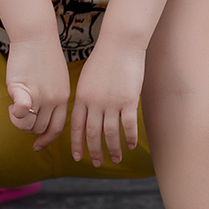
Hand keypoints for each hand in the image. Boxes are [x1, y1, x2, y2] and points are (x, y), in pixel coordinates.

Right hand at [5, 38, 70, 150]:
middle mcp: (54, 100)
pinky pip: (22, 112)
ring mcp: (40, 96)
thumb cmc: (43, 55)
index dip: (46, 139)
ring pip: (28, 124)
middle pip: (40, 129)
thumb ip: (52, 97)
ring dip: (19, 121)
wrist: (36, 36)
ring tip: (14, 106)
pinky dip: (16, 114)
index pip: (57, 128)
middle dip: (28, 128)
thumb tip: (40, 114)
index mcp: (64, 98)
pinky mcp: (25, 89)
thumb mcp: (56, 79)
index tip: (37, 146)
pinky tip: (11, 105)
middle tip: (19, 114)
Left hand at [69, 40, 144, 166]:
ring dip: (113, 149)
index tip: (78, 157)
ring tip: (116, 159)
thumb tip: (85, 113)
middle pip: (92, 133)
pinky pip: (128, 125)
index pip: (76, 126)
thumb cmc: (104, 59)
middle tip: (97, 164)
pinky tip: (131, 146)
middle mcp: (94, 102)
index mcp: (82, 97)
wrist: (120, 44)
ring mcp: (112, 102)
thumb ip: (85, 97)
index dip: (76, 144)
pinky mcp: (129, 100)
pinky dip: (130, 138)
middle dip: (94, 151)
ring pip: (111, 133)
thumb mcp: (88, 78)